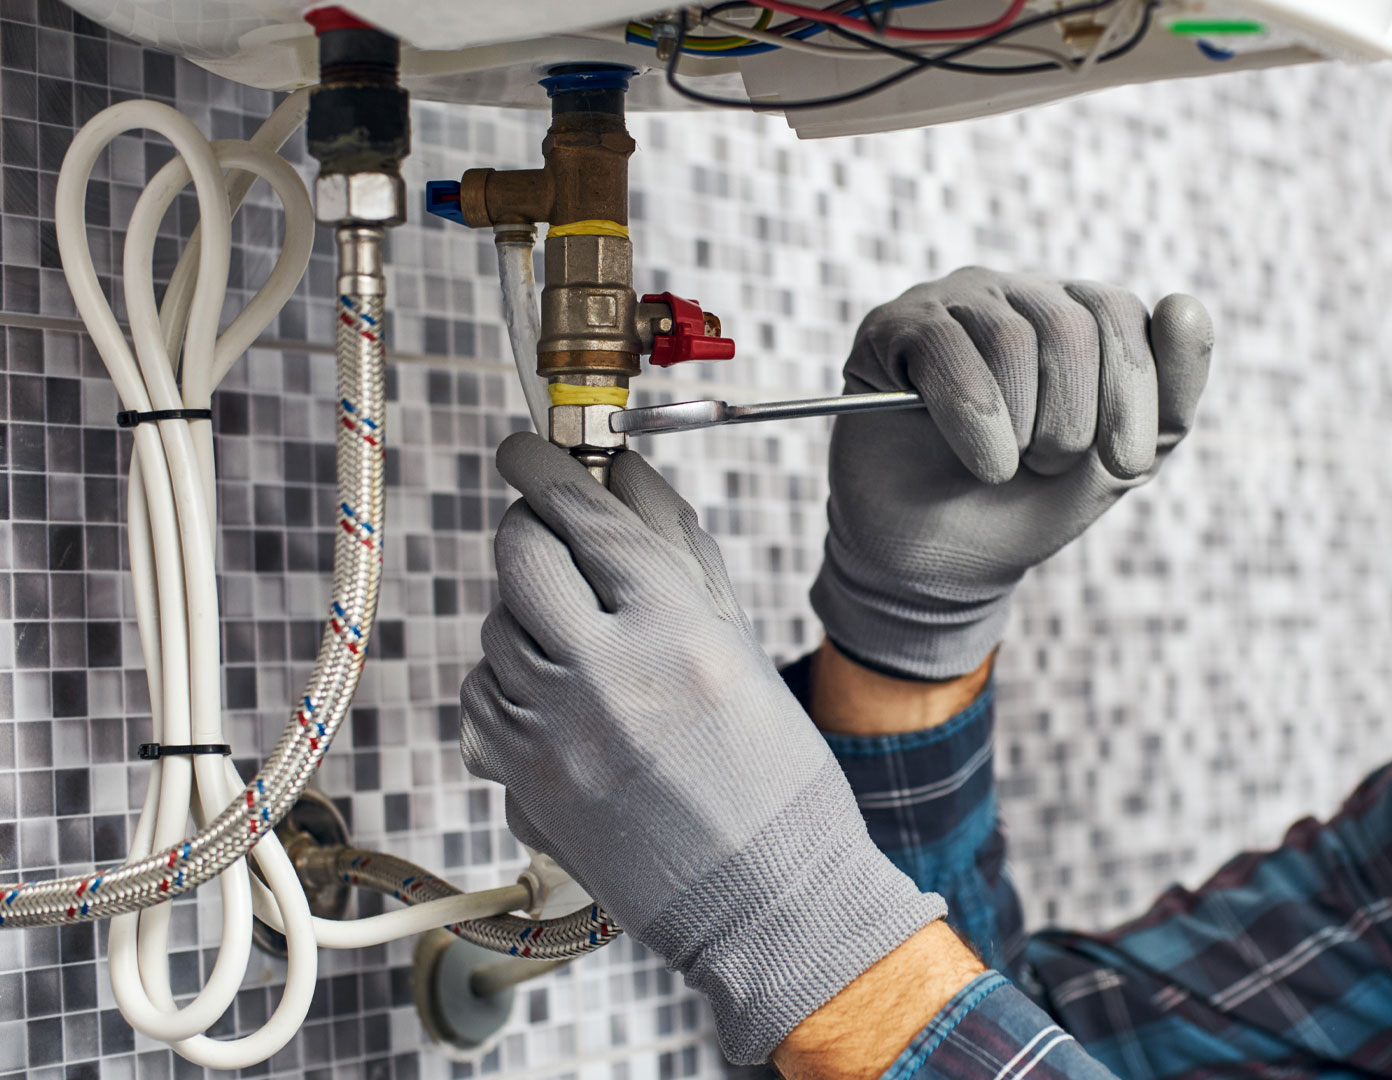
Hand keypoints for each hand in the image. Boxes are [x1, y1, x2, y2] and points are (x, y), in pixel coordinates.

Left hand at [459, 434, 944, 1063]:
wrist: (764, 900)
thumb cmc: (774, 775)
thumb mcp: (740, 646)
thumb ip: (678, 551)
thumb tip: (625, 474)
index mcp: (675, 629)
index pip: (585, 516)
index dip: (548, 468)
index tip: (527, 448)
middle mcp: (606, 673)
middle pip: (521, 556)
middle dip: (529, 530)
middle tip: (547, 530)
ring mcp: (554, 731)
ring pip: (495, 626)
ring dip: (525, 612)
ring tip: (578, 638)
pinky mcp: (522, 781)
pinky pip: (484, 696)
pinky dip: (509, 680)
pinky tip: (559, 696)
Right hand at [810, 267, 1212, 679]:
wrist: (939, 560)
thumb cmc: (1028, 504)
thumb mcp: (1118, 463)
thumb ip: (1170, 396)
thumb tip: (1185, 304)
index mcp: (1078, 315)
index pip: (1121, 313)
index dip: (1132, 393)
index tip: (1126, 463)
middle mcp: (1016, 295)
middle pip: (1069, 325)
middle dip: (1073, 422)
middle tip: (1049, 465)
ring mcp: (951, 304)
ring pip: (1010, 341)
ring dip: (1021, 430)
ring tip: (1005, 467)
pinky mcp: (892, 328)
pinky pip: (946, 350)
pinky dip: (973, 422)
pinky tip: (978, 461)